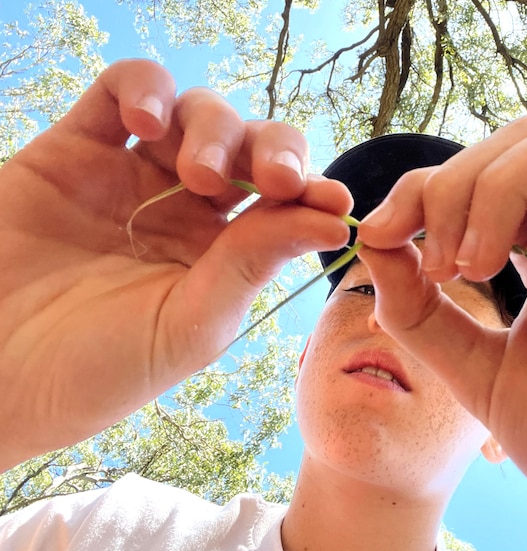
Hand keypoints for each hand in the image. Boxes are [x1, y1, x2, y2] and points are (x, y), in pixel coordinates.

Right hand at [0, 59, 350, 470]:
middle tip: (274, 180)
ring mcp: (132, 175)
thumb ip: (253, 265)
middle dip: (273, 152)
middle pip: (251, 147)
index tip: (334, 199)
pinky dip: (146, 90)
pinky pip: (121, 91)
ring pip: (196, 112)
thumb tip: (336, 220)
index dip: (313, 190)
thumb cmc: (95, 370)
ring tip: (200, 173)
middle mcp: (185, 210)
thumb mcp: (189, 326)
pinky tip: (147, 125)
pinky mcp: (74, 148)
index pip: (284, 203)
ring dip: (215, 126)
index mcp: (223, 254)